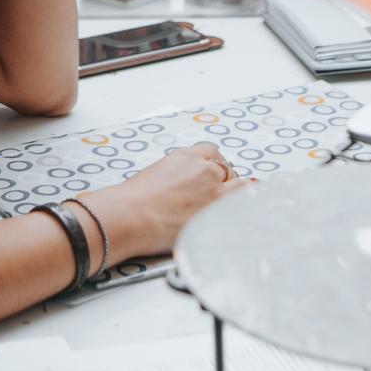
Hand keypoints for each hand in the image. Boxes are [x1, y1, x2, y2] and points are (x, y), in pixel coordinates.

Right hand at [82, 143, 243, 260]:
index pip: (212, 152)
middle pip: (228, 170)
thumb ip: (178, 174)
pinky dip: (238, 212)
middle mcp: (205, 170)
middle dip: (225, 181)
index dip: (214, 164)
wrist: (130, 217)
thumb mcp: (157, 173)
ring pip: (240, 188)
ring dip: (235, 195)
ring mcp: (214, 192)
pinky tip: (234, 218)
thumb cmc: (134, 200)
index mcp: (187, 157)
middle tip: (218, 193)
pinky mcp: (217, 214)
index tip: (213, 174)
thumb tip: (185, 186)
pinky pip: (239, 208)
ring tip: (227, 206)